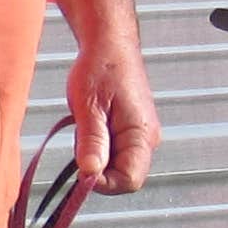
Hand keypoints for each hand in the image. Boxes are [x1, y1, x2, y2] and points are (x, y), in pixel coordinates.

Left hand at [67, 36, 158, 194]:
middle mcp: (147, 139)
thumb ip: (92, 141)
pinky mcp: (131, 131)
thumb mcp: (88, 106)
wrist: (109, 45)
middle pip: (124, 176)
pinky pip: (114, 152)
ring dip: (95, 156)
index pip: (130, 180)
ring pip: (117, 165)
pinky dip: (97, 147)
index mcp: (142, 135)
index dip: (103, 183)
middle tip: (80, 142)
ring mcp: (140, 136)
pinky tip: (89, 126)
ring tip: (86, 127)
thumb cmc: (100, 69)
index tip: (80, 170)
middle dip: (98, 169)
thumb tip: (90, 173)